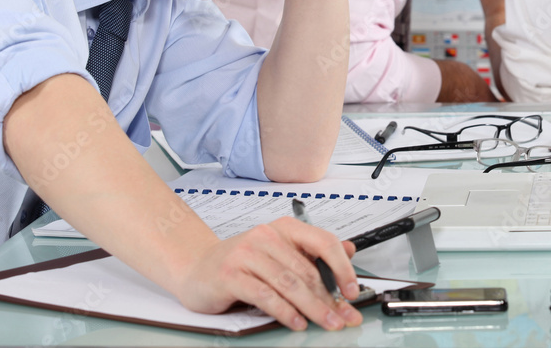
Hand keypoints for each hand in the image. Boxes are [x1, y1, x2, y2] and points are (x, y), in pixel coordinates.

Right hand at [174, 217, 362, 330]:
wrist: (197, 268)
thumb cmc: (241, 263)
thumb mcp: (280, 253)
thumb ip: (312, 253)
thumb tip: (350, 250)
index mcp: (283, 228)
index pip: (323, 242)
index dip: (343, 268)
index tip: (353, 290)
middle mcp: (266, 236)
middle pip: (308, 270)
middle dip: (330, 298)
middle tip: (345, 316)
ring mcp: (246, 255)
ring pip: (289, 284)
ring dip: (313, 308)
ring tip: (327, 322)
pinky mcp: (230, 275)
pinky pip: (265, 296)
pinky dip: (285, 312)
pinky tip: (297, 322)